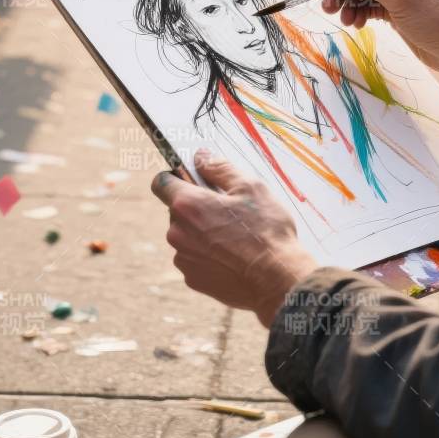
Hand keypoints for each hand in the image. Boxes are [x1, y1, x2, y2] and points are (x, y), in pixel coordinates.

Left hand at [151, 151, 315, 326]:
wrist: (277, 280)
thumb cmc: (266, 230)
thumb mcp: (250, 187)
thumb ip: (220, 168)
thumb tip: (201, 157)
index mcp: (187, 205)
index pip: (160, 182)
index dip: (175, 176)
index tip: (193, 179)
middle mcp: (177, 233)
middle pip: (177, 211)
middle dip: (197, 207)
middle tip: (228, 210)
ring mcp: (184, 259)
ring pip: (186, 236)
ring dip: (202, 232)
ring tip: (235, 236)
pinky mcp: (193, 279)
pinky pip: (194, 258)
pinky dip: (208, 254)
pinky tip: (234, 256)